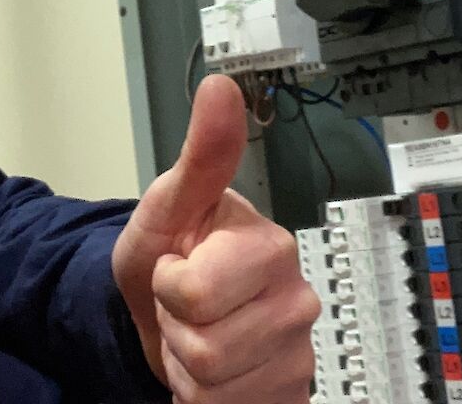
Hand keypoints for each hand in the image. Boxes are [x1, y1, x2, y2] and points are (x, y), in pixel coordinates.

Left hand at [113, 75, 320, 402]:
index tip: (177, 266)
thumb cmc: (170, 254)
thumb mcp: (171, 203)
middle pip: (207, 349)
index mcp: (272, 248)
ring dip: (187, 367)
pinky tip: (212, 371)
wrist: (165, 312)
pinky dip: (202, 400)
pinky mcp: (289, 393)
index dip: (167, 284)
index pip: (193, 293)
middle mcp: (297, 302)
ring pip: (214, 388)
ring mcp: (296, 353)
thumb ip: (202, 154)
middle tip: (185, 304)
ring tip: (197, 333)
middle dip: (177, 329)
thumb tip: (220, 88)